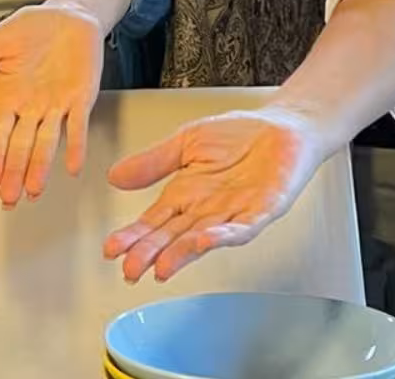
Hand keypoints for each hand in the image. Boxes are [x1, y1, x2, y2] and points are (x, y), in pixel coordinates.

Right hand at [0, 1, 104, 206]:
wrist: (69, 13)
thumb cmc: (33, 27)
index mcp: (9, 96)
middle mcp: (32, 106)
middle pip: (20, 146)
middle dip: (13, 173)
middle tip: (8, 199)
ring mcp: (57, 104)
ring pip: (46, 142)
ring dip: (39, 168)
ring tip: (32, 190)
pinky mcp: (81, 97)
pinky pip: (77, 125)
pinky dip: (74, 146)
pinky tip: (72, 165)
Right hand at [102, 105, 324, 282]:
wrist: (282, 125)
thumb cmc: (239, 135)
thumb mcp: (185, 142)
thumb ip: (153, 162)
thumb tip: (114, 176)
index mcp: (186, 194)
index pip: (154, 221)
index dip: (133, 236)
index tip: (112, 249)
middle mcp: (207, 209)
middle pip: (173, 236)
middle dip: (151, 254)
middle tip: (130, 269)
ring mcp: (234, 212)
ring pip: (203, 238)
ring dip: (183, 253)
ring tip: (162, 266)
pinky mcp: (263, 209)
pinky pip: (243, 227)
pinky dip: (225, 235)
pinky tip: (207, 239)